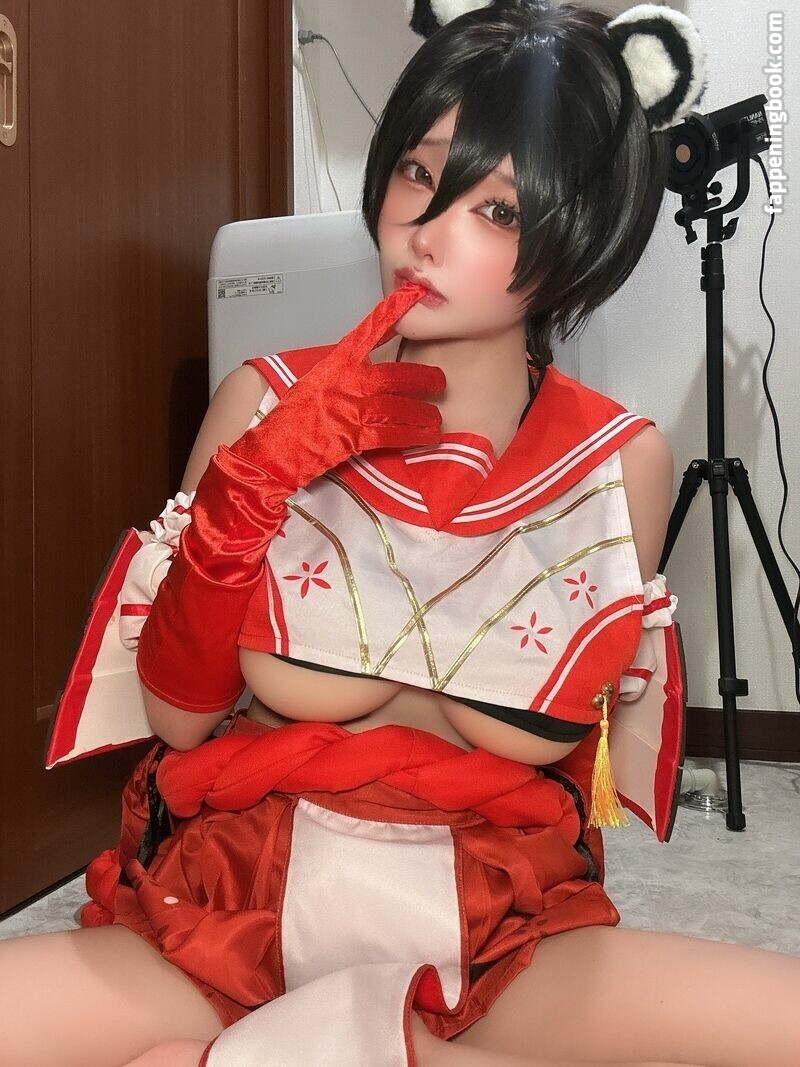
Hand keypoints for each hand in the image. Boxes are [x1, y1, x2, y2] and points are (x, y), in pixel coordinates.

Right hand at [230, 281, 445, 492]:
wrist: (273, 446)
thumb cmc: (288, 414)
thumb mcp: (311, 379)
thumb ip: (338, 369)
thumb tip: (361, 365)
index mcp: (337, 362)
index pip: (369, 330)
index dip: (392, 312)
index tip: (410, 296)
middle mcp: (349, 381)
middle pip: (398, 375)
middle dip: (423, 379)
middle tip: (439, 382)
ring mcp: (354, 409)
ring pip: (402, 407)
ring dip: (424, 414)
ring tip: (435, 419)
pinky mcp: (356, 437)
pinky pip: (394, 433)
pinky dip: (414, 434)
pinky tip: (426, 436)